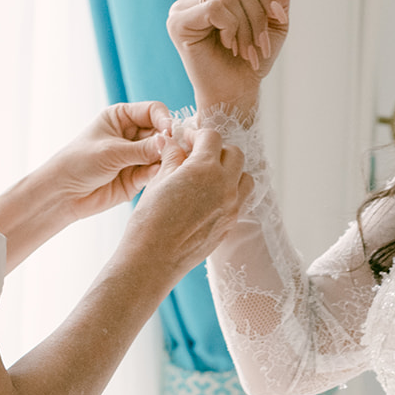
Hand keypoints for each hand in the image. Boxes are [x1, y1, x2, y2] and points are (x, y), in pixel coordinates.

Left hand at [50, 101, 173, 219]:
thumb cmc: (79, 163)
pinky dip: (159, 174)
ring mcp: (136, 156)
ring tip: (167, 165)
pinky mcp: (138, 177)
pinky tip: (156, 177)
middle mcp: (131, 135)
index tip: (169, 132)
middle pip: (161, 132)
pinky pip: (156, 172)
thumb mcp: (111, 151)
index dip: (164, 120)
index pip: (153, 111)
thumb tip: (169, 143)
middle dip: (168, 141)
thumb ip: (142, 149)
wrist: (64, 194)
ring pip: (162, 153)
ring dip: (166, 158)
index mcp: (121, 117)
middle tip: (172, 151)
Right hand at [126, 125, 251, 275]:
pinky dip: (230, 191)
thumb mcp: (158, 181)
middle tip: (197, 155)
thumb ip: (171, 157)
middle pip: (234, 154)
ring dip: (230, 170)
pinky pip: (240, 199)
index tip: (185, 139)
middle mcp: (225, 185)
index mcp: (205, 168)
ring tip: (209, 176)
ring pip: (244, 177)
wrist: (154, 260)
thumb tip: (172, 142)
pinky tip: (210, 196)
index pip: (212, 137)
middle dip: (217, 149)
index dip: (196, 134)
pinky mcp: (230, 223)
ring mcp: (231, 206)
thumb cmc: (150, 220)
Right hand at [167, 0, 290, 114]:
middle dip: (258, 17)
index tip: (278, 21)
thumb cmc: (250, 63)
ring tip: (245, 51)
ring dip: (246, 28)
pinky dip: (230, 27)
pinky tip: (228, 45)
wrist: (234, 94)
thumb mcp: (273, 26)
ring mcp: (182, 8)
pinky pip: (214, 7)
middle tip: (259, 47)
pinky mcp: (177, 22)